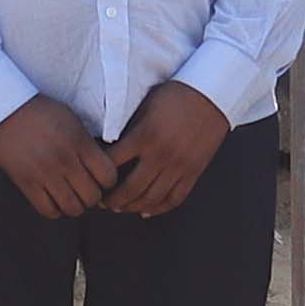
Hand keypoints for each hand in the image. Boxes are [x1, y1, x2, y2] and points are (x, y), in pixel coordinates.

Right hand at [0, 94, 114, 222]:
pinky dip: (55, 210)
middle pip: (92, 196)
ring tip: (71, 196)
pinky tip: (55, 199)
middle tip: (87, 189)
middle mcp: (64, 160)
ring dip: (76, 205)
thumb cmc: (41, 113)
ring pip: (73, 208)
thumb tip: (103, 167)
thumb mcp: (73, 121)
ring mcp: (45, 174)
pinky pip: (48, 211)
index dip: (109, 181)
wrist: (4, 111)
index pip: (108, 176)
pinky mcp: (26, 183)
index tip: (102, 178)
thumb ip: (88, 145)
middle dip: (94, 196)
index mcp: (79, 143)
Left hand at [101, 78, 234, 218]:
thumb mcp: (146, 106)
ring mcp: (179, 166)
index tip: (92, 178)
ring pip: (151, 199)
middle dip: (112, 200)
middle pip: (130, 189)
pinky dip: (159, 208)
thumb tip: (109, 145)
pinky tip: (146, 210)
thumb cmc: (176, 95)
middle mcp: (160, 155)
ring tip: (121, 208)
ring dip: (132, 207)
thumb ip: (130, 128)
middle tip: (102, 202)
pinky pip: (174, 198)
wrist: (212, 95)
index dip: (99, 175)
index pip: (112, 163)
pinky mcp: (193, 172)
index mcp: (144, 136)